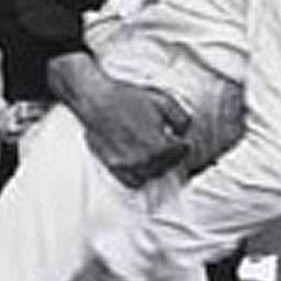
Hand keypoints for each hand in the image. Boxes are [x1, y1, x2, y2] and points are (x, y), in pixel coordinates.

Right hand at [47, 53, 190, 187]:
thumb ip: (181, 119)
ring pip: (152, 175)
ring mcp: (127, 166)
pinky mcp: (113, 167)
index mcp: (159, 145)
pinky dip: (140, 175)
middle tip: (171, 148)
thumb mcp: (163, 101)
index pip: (182, 152)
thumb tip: (184, 132)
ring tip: (156, 155)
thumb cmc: (127, 98)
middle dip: (172, 156)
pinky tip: (141, 164)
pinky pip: (132, 182)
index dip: (184, 144)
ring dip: (157, 167)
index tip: (183, 141)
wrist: (96, 99)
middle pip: (168, 166)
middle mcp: (144, 160)